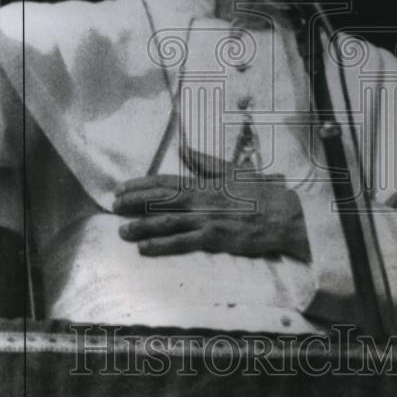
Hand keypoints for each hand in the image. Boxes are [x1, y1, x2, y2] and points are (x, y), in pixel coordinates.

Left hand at [112, 173, 310, 260]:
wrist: (282, 214)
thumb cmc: (259, 192)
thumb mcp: (232, 170)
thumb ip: (205, 162)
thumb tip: (184, 148)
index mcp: (203, 182)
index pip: (165, 181)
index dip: (140, 185)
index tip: (121, 188)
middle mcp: (201, 198)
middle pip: (160, 199)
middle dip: (134, 202)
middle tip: (113, 206)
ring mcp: (206, 218)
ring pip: (166, 221)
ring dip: (142, 226)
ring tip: (122, 231)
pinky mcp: (214, 237)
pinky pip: (182, 242)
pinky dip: (161, 245)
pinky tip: (145, 248)